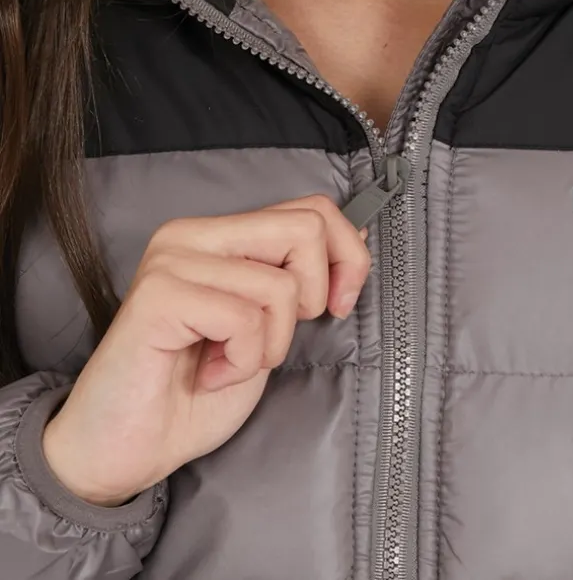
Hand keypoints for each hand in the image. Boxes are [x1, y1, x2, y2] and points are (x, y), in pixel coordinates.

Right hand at [42, 195, 369, 506]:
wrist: (131, 447)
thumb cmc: (198, 389)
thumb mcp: (269, 326)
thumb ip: (299, 278)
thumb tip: (357, 236)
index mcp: (220, 234)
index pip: (311, 208)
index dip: (346, 255)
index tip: (338, 304)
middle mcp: (193, 234)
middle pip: (305, 228)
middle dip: (314, 295)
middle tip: (275, 338)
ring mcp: (173, 260)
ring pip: (280, 285)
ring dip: (270, 343)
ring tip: (230, 361)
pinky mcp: (160, 295)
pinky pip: (245, 318)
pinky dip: (243, 361)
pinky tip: (210, 374)